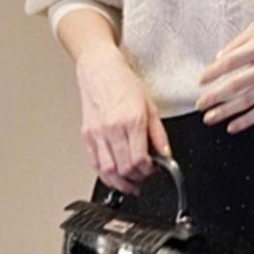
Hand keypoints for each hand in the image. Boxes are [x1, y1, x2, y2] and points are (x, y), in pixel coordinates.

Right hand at [76, 49, 171, 193]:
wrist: (99, 70)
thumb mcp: (150, 106)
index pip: (139, 159)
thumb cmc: (124, 83)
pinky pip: (95, 163)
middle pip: (124, 169)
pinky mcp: (87, 136)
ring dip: (120, 183)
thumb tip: (166, 154)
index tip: (153, 169)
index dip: (148, 171)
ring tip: (130, 183)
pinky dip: (105, 175)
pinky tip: (115, 176)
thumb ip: (159, 134)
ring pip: (107, 171)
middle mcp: (112, 129)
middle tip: (143, 177)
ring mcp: (97, 133)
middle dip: (136, 179)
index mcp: (131, 121)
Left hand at [196, 22, 253, 133]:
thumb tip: (217, 58)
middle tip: (200, 103)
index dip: (213, 72)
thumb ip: (237, 42)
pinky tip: (232, 126)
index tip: (202, 80)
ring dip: (226, 111)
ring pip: (247, 100)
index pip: (231, 61)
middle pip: (236, 84)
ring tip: (209, 117)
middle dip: (214, 96)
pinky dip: (247, 120)